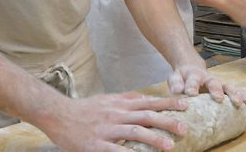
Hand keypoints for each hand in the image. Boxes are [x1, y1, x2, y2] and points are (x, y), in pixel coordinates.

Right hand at [43, 92, 188, 151]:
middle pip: (147, 116)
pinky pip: (115, 151)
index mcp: (122, 103)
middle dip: (167, 121)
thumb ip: (127, 99)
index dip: (168, 104)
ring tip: (169, 146)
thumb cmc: (87, 108)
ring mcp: (107, 129)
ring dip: (154, 139)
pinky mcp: (95, 145)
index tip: (186, 106)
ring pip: (135, 132)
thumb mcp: (110, 99)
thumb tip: (145, 99)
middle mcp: (117, 114)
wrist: (59, 113)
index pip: (150, 102)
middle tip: (184, 128)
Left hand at [167, 64, 245, 106]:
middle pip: (214, 82)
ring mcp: (218, 83)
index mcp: (194, 75)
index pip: (192, 80)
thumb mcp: (175, 77)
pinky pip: (234, 92)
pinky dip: (243, 97)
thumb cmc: (183, 77)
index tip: (192, 94)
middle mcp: (208, 78)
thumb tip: (177, 90)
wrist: (192, 67)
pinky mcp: (224, 89)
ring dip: (234, 93)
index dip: (192, 86)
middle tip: (219, 98)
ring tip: (240, 101)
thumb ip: (175, 83)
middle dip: (217, 90)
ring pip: (227, 86)